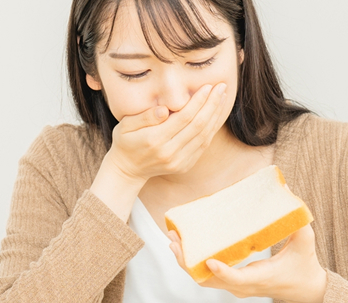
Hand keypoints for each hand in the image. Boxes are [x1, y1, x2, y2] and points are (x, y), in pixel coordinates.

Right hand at [103, 82, 230, 184]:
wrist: (127, 170)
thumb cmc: (125, 141)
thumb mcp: (125, 126)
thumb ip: (145, 117)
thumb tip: (164, 110)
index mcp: (154, 139)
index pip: (184, 117)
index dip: (198, 101)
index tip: (208, 86)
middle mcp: (169, 152)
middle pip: (198, 126)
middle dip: (212, 104)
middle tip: (222, 87)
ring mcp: (179, 161)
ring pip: (204, 136)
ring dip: (216, 115)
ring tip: (223, 97)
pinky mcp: (185, 165)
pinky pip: (203, 145)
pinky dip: (212, 128)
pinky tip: (217, 114)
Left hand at [167, 224, 328, 302]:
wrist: (305, 290)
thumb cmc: (305, 265)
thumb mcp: (305, 242)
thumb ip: (297, 221)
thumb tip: (286, 191)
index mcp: (262, 278)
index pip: (237, 279)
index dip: (222, 271)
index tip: (208, 260)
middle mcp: (244, 287)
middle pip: (209, 279)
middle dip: (188, 262)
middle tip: (175, 241)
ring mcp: (236, 287)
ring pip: (204, 279)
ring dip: (186, 263)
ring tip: (172, 242)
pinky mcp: (233, 284)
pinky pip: (207, 277)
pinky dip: (193, 265)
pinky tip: (183, 248)